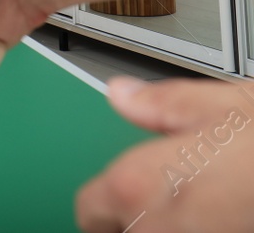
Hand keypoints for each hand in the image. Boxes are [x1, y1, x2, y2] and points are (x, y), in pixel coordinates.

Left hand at [77, 77, 253, 231]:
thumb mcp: (224, 108)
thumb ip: (161, 103)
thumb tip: (124, 95)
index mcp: (137, 185)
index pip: (89, 210)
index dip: (103, 198)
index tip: (117, 192)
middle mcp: (155, 228)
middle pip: (124, 229)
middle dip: (138, 214)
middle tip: (168, 191)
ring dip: (167, 225)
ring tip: (199, 202)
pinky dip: (196, 231)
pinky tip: (222, 215)